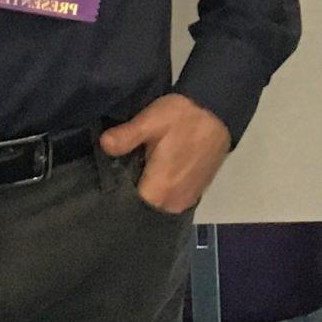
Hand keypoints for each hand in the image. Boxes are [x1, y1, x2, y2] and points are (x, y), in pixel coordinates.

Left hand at [99, 94, 233, 213]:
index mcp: (160, 191)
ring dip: (147, 195)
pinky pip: (171, 202)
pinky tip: (154, 175)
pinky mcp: (195, 193)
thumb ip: (125, 137)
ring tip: (136, 176)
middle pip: (144, 211)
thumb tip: (104, 145)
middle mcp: (174, 203)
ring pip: (158, 207)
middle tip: (119, 178)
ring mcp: (187, 200)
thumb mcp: (150, 121)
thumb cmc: (182, 117)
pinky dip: (161, 193)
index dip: (115, 199)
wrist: (218, 110)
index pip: (129, 210)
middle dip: (131, 198)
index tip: (103, 188)